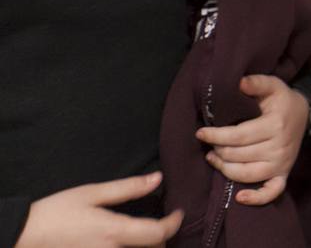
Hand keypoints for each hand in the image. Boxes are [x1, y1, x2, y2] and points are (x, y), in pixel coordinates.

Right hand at [17, 172, 183, 247]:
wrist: (23, 236)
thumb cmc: (55, 212)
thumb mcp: (91, 193)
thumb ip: (128, 188)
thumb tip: (158, 179)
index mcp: (114, 231)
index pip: (159, 234)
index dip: (174, 224)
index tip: (178, 213)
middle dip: (163, 239)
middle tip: (163, 222)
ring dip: (149, 247)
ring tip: (149, 234)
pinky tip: (129, 242)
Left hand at [196, 75, 308, 205]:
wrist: (305, 115)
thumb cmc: (282, 101)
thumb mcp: (273, 86)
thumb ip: (256, 82)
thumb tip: (239, 82)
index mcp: (275, 125)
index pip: (238, 136)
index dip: (216, 136)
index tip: (200, 132)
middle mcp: (279, 147)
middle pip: (238, 155)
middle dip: (218, 149)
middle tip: (209, 142)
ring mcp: (282, 163)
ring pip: (246, 174)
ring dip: (224, 168)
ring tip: (213, 157)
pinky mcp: (283, 174)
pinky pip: (271, 192)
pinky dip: (256, 198)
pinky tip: (239, 197)